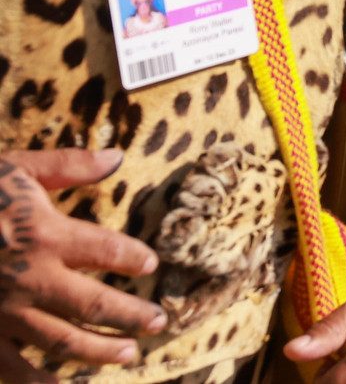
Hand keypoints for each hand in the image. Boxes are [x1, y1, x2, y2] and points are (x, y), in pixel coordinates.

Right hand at [0, 149, 167, 376]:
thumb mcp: (14, 169)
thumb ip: (67, 165)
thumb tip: (117, 155)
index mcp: (46, 236)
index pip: (108, 251)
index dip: (134, 259)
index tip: (151, 265)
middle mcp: (31, 280)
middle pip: (95, 305)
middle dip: (132, 316)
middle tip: (159, 323)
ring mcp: (3, 314)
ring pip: (62, 342)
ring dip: (99, 352)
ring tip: (127, 355)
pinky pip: (12, 369)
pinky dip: (38, 383)